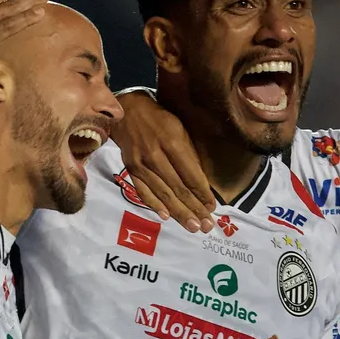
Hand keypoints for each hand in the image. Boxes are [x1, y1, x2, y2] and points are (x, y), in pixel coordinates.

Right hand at [111, 90, 216, 232]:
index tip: (213, 207)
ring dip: (179, 213)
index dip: (202, 193)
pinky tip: (166, 216)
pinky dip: (155, 205)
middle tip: (207, 226)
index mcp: (172, 142)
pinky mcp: (130, 169)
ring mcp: (141, 165)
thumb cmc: (159, 118)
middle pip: (178, 188)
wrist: (126, 112)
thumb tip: (201, 180)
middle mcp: (156, 156)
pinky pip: (144, 191)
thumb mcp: (180, 127)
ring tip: (192, 227)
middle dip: (194, 209)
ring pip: (163, 193)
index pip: (190, 174)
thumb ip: (189, 153)